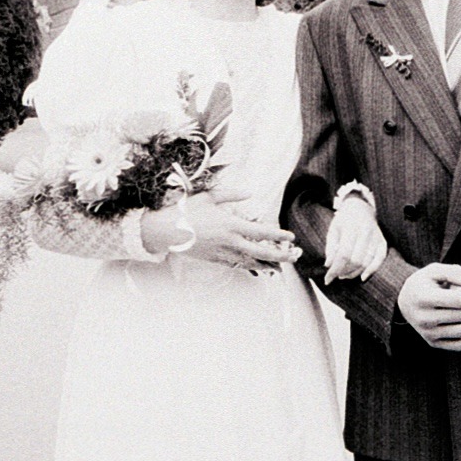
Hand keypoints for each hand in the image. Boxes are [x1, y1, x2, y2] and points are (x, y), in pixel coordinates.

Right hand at [168, 190, 299, 270]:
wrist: (166, 231)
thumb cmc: (187, 210)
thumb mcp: (210, 196)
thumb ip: (232, 194)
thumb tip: (250, 192)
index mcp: (231, 224)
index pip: (261, 232)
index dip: (278, 235)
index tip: (290, 237)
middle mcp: (230, 241)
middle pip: (262, 252)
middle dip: (280, 255)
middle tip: (294, 256)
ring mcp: (223, 253)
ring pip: (250, 262)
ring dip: (267, 265)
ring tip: (280, 267)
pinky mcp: (215, 260)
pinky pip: (236, 265)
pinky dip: (249, 267)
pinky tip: (257, 268)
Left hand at [323, 195, 387, 283]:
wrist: (361, 207)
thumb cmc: (344, 220)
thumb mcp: (333, 230)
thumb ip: (330, 248)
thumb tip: (329, 265)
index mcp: (351, 227)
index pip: (344, 254)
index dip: (335, 269)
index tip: (328, 279)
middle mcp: (366, 232)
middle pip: (356, 260)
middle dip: (344, 271)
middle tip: (336, 275)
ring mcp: (376, 237)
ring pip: (366, 262)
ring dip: (354, 273)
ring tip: (344, 275)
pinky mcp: (382, 241)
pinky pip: (380, 259)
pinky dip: (372, 270)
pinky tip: (363, 276)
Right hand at [396, 263, 460, 350]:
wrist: (405, 302)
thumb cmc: (424, 283)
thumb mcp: (434, 271)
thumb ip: (455, 271)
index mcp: (423, 298)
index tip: (453, 288)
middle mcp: (424, 319)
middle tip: (454, 298)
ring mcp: (428, 334)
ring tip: (457, 310)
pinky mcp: (433, 343)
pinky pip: (460, 345)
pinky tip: (458, 323)